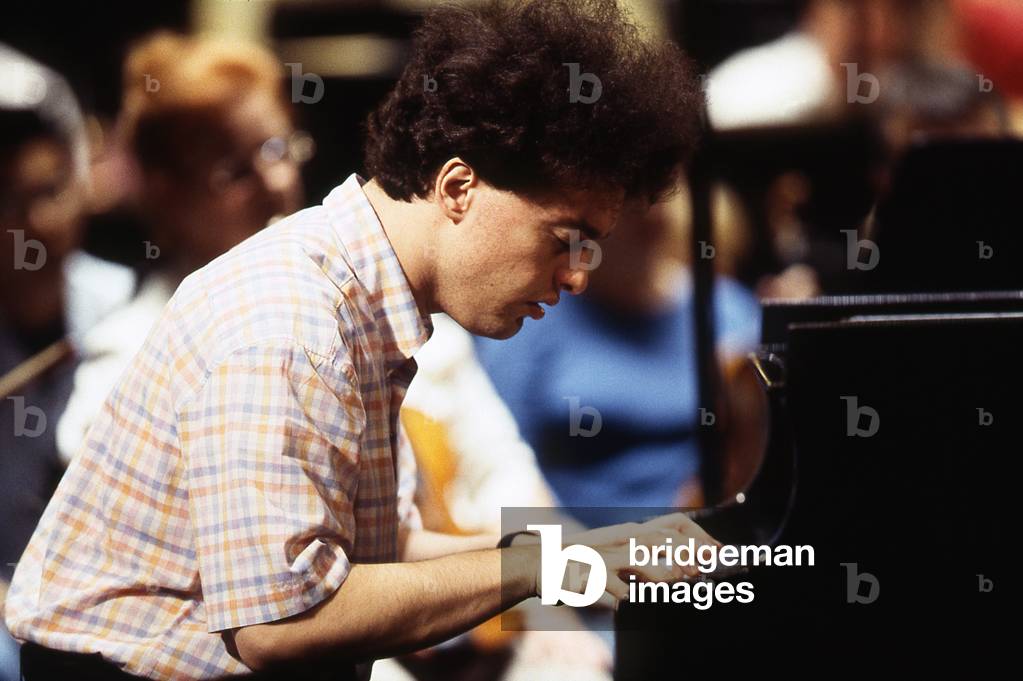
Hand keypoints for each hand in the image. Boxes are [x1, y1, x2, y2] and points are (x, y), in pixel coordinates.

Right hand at [558, 512, 720, 604]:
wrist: (546, 562)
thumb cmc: (587, 560)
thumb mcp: (617, 550)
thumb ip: (644, 555)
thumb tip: (680, 570)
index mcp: (632, 531)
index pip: (672, 525)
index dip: (697, 536)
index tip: (716, 552)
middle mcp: (622, 538)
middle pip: (662, 540)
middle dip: (685, 555)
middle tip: (699, 572)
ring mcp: (608, 556)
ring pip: (642, 561)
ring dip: (663, 574)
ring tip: (675, 584)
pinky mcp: (593, 574)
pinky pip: (616, 587)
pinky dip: (629, 596)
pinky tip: (633, 602)